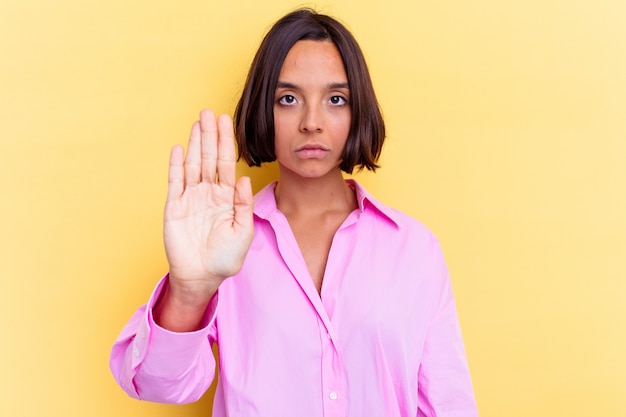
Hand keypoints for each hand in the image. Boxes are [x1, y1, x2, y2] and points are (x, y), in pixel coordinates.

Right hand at [162, 109, 253, 311]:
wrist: (202, 276)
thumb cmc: (225, 257)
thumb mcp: (243, 231)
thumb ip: (244, 204)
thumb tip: (245, 178)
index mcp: (227, 197)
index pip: (226, 164)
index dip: (226, 142)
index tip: (226, 122)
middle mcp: (208, 193)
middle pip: (209, 158)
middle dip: (210, 135)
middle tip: (210, 112)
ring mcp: (191, 198)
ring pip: (193, 164)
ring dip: (195, 143)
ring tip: (197, 122)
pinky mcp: (175, 207)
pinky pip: (175, 182)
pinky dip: (176, 165)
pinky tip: (179, 149)